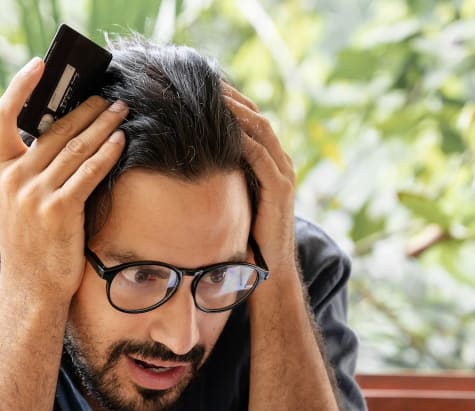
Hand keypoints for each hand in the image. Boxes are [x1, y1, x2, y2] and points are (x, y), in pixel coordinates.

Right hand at [0, 58, 128, 302]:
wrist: (31, 287)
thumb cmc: (31, 242)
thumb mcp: (18, 201)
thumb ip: (30, 169)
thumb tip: (62, 132)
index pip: (2, 117)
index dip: (20, 87)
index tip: (39, 66)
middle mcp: (13, 179)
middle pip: (53, 130)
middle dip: (85, 109)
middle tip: (108, 96)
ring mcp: (34, 195)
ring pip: (75, 148)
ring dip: (103, 126)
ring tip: (122, 112)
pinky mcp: (58, 211)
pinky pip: (88, 173)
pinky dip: (107, 154)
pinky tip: (121, 142)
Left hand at [222, 84, 296, 273]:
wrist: (269, 267)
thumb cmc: (249, 234)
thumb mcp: (235, 196)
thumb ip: (225, 174)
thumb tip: (191, 156)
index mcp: (271, 159)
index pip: (251, 119)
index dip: (230, 100)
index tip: (204, 85)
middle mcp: (281, 160)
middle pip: (256, 116)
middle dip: (231, 97)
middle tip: (204, 80)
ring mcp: (283, 173)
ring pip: (260, 130)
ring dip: (235, 111)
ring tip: (212, 95)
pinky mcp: (280, 188)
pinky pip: (261, 156)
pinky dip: (242, 140)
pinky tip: (223, 129)